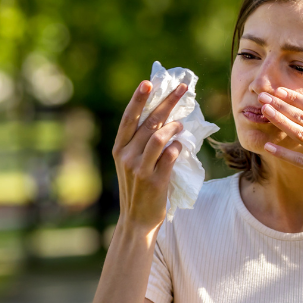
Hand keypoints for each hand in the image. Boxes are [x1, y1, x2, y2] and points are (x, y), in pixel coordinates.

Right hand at [112, 80, 187, 230]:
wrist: (136, 220)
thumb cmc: (138, 188)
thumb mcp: (131, 163)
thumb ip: (140, 143)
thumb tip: (163, 117)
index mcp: (119, 148)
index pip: (128, 118)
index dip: (138, 99)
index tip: (149, 82)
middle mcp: (126, 156)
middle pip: (149, 122)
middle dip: (168, 102)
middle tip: (183, 89)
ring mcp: (140, 168)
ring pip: (159, 137)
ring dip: (175, 127)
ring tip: (181, 125)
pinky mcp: (155, 180)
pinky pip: (170, 155)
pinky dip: (177, 147)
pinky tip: (180, 146)